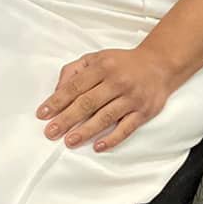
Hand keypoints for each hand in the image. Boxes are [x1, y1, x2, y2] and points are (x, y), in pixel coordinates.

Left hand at [38, 47, 180, 151]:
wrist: (160, 65)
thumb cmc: (122, 63)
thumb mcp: (97, 58)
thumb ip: (74, 70)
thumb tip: (57, 90)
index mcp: (102, 66)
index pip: (75, 86)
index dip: (57, 100)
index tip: (43, 113)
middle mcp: (117, 81)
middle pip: (88, 102)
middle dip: (66, 118)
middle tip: (50, 132)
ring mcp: (131, 98)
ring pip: (105, 117)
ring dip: (86, 130)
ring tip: (69, 141)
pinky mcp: (144, 112)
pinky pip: (126, 128)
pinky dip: (112, 138)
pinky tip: (98, 146)